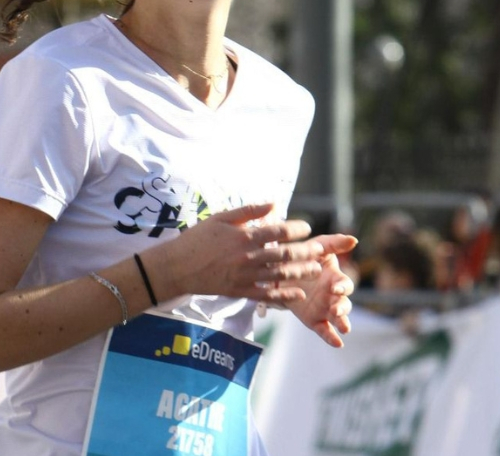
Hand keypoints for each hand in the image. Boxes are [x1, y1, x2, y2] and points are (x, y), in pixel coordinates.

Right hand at [165, 204, 327, 302]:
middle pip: (284, 254)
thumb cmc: (198, 238)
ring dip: (300, 272)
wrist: (177, 266)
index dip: (296, 229)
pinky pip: (266, 295)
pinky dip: (283, 295)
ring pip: (279, 275)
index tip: (306, 228)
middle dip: (306, 252)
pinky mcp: (239, 291)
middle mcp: (247, 257)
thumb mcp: (221, 218)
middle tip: (321, 250)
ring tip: (315, 269)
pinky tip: (297, 294)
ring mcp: (245, 276)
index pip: (278, 231)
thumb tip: (274, 203)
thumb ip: (248, 211)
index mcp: (244, 236)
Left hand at [285, 233, 356, 347]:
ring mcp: (325, 309)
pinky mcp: (314, 320)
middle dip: (343, 308)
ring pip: (338, 319)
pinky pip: (325, 331)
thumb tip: (354, 239)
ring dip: (342, 322)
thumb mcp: (316, 247)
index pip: (345, 284)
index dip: (342, 286)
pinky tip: (338, 343)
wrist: (279, 271)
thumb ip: (334, 243)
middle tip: (337, 310)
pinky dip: (331, 337)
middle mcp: (333, 296)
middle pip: (345, 304)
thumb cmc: (302, 257)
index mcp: (335, 278)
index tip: (335, 287)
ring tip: (344, 329)